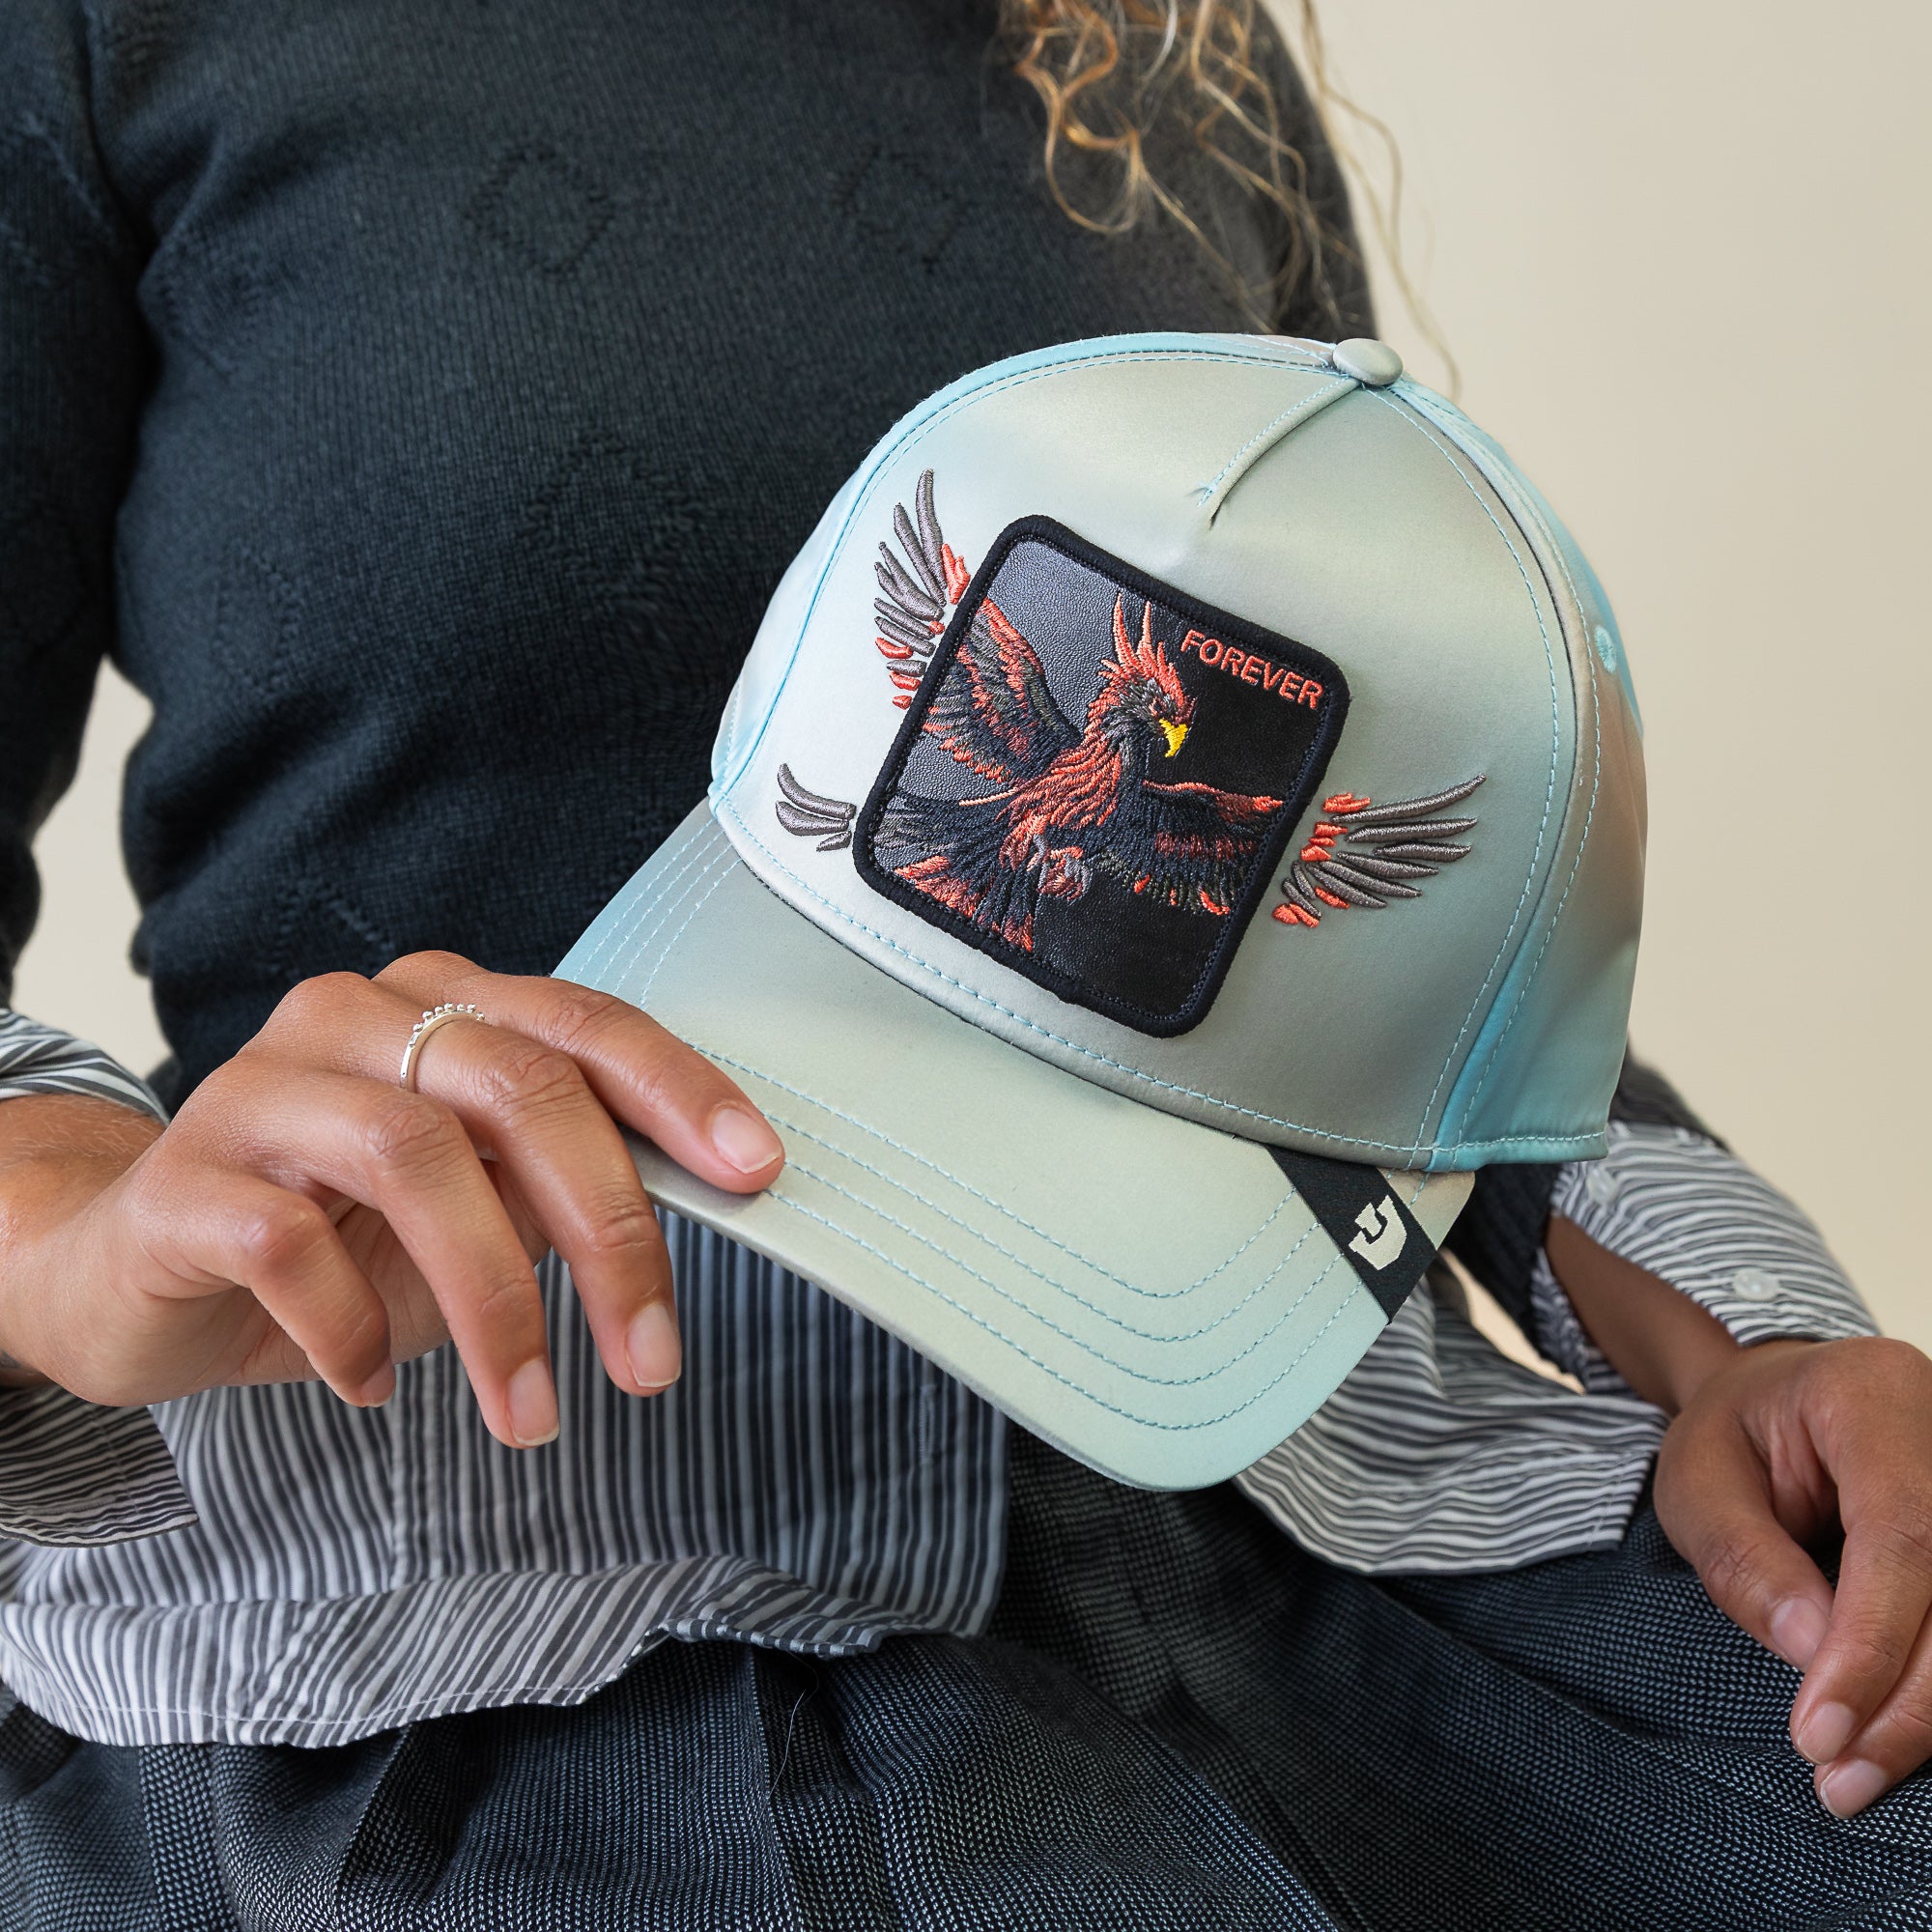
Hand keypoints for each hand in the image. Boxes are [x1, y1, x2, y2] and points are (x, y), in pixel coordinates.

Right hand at [0, 952, 783, 1448]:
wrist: (134, 1262)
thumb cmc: (336, 1228)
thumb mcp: (475, 1201)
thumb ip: (563, 1178)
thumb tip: (702, 1196)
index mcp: (444, 1005)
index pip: (586, 1026)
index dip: (679, 1093)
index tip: (755, 1175)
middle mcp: (355, 1019)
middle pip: (518, 1087)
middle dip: (608, 1230)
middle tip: (649, 1358)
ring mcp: (260, 1088)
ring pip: (413, 1158)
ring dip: (493, 1306)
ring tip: (530, 1415)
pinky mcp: (182, 1180)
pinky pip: (288, 1244)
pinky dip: (352, 1331)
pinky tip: (376, 1386)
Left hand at [1655, 1334, 1931, 1816]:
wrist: (1770, 1399)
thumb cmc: (1729, 1434)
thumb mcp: (1696, 1478)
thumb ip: (1745, 1557)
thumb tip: (1812, 1651)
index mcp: (1874, 1397)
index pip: (1902, 1535)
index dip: (1872, 1644)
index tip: (1822, 1731)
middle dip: (1906, 1701)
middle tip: (1838, 1779)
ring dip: (1927, 1711)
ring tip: (1855, 1776)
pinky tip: (1891, 1736)